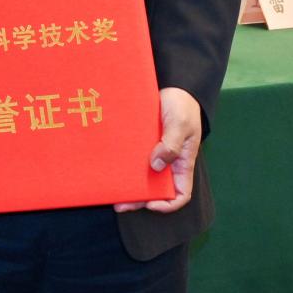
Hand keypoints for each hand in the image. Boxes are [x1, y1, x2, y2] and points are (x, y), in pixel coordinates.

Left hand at [116, 87, 201, 214]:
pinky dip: (123, 166)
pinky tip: (109, 168)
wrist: (172, 87)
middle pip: (155, 190)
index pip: (180, 194)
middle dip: (139, 199)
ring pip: (142, 177)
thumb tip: (157, 165)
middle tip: (119, 203)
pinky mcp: (142, 144)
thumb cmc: (182, 106)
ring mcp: (155, 154)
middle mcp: (168, 163)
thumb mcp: (181, 124)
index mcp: (183, 164)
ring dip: (128, 184)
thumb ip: (171, 145)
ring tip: (109, 189)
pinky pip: (133, 159)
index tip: (151, 204)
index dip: (168, 204)